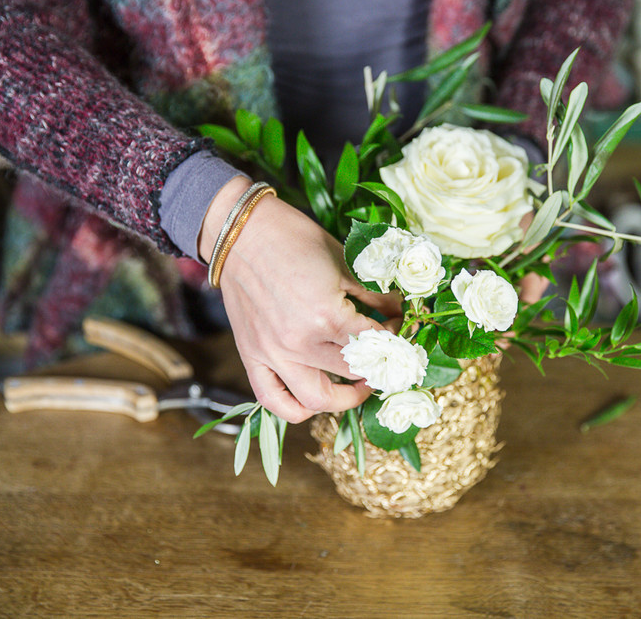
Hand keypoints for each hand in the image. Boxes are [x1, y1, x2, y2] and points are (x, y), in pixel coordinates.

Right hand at [200, 177, 401, 422]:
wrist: (240, 231)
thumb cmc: (294, 237)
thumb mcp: (344, 261)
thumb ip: (374, 293)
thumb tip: (399, 310)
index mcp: (327, 315)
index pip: (375, 343)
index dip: (396, 337)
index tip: (400, 327)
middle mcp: (300, 343)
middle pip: (352, 372)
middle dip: (378, 364)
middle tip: (386, 354)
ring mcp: (273, 354)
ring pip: (317, 400)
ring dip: (345, 399)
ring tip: (359, 385)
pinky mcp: (252, 357)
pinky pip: (273, 401)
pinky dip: (297, 409)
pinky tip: (316, 399)